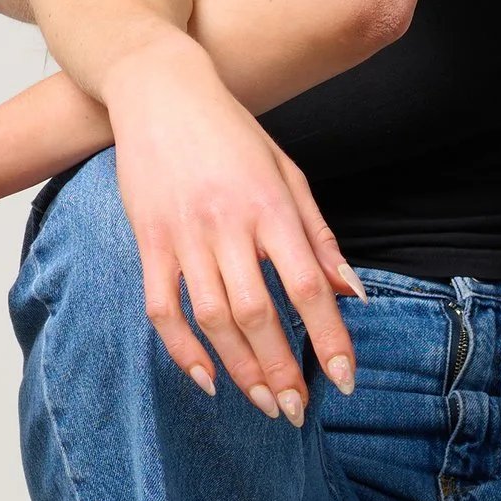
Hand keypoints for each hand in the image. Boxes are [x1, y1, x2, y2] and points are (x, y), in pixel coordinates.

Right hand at [105, 34, 357, 421]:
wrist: (161, 90)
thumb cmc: (233, 133)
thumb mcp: (289, 173)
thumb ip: (319, 237)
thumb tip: (352, 294)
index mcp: (272, 207)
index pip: (308, 287)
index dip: (328, 338)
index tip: (343, 380)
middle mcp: (228, 224)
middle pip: (258, 313)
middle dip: (281, 369)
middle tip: (296, 410)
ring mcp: (184, 234)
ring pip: (211, 318)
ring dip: (239, 368)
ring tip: (263, 403)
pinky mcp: (148, 240)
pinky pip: (162, 307)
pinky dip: (182, 349)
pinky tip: (205, 379)